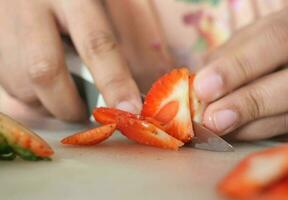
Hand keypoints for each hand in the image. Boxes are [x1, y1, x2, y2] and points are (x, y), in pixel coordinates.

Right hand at [0, 0, 141, 120]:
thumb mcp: (109, 0)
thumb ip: (129, 30)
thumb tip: (149, 77)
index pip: (96, 44)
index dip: (114, 83)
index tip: (130, 110)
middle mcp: (30, 6)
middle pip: (44, 71)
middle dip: (69, 105)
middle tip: (85, 113)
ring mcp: (3, 23)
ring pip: (19, 84)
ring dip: (46, 103)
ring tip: (63, 95)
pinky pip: (5, 84)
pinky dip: (28, 96)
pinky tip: (42, 87)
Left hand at [194, 1, 287, 139]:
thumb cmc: (270, 43)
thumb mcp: (250, 38)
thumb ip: (229, 58)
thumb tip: (200, 89)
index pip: (279, 39)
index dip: (240, 66)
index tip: (204, 86)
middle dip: (250, 101)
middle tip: (212, 118)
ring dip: (253, 125)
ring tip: (218, 128)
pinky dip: (259, 133)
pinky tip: (233, 133)